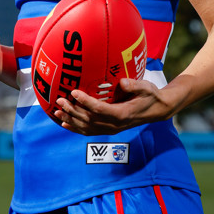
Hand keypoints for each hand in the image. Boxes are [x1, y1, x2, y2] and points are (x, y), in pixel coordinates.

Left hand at [54, 77, 174, 135]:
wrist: (156, 110)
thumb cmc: (150, 95)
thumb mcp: (147, 88)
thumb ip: (135, 85)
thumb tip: (123, 82)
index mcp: (122, 114)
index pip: (100, 109)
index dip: (85, 101)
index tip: (74, 92)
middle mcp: (114, 124)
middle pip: (89, 120)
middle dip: (73, 110)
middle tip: (60, 100)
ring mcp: (111, 129)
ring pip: (87, 127)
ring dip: (71, 120)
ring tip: (57, 112)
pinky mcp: (108, 129)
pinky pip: (89, 131)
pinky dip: (76, 128)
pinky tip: (65, 124)